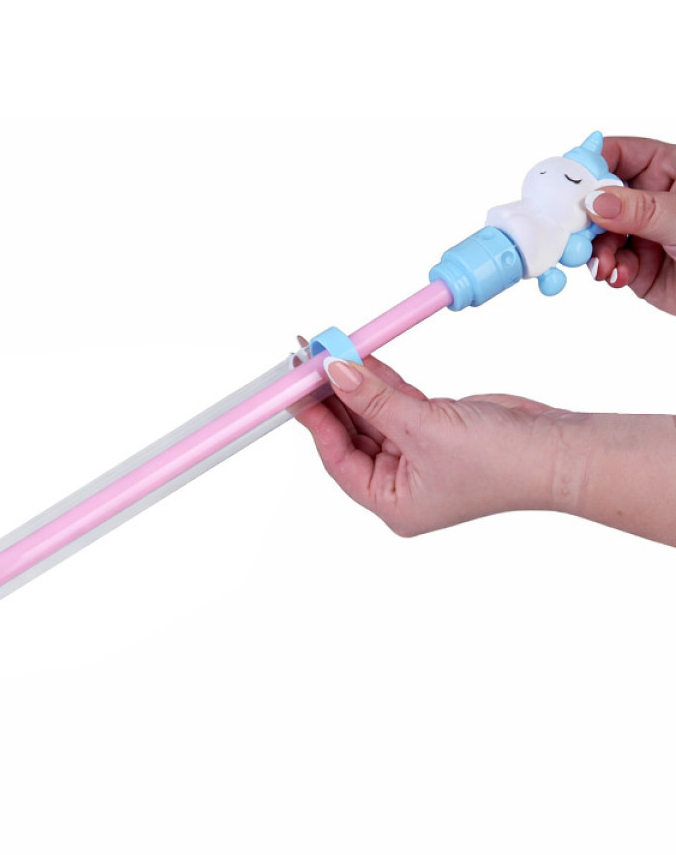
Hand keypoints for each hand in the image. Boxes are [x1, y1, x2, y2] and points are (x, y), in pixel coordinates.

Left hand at [296, 354, 579, 536]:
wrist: (560, 451)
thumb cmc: (500, 462)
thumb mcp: (424, 427)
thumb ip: (375, 398)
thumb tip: (335, 371)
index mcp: (391, 502)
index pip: (338, 457)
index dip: (314, 419)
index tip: (293, 386)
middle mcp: (399, 484)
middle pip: (350, 434)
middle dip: (329, 397)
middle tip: (304, 362)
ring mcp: (417, 456)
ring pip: (372, 414)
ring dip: (352, 384)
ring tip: (325, 352)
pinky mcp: (435, 429)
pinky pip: (395, 403)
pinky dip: (379, 381)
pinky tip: (359, 358)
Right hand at [587, 136, 675, 313]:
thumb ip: (639, 209)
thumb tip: (594, 201)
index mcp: (671, 169)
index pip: (622, 154)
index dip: (592, 164)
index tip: (568, 182)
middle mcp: (653, 198)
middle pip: (601, 197)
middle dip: (586, 217)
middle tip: (574, 230)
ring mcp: (643, 232)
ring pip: (600, 234)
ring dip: (596, 250)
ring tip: (604, 265)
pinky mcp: (638, 265)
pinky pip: (609, 262)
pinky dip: (608, 269)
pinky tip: (617, 275)